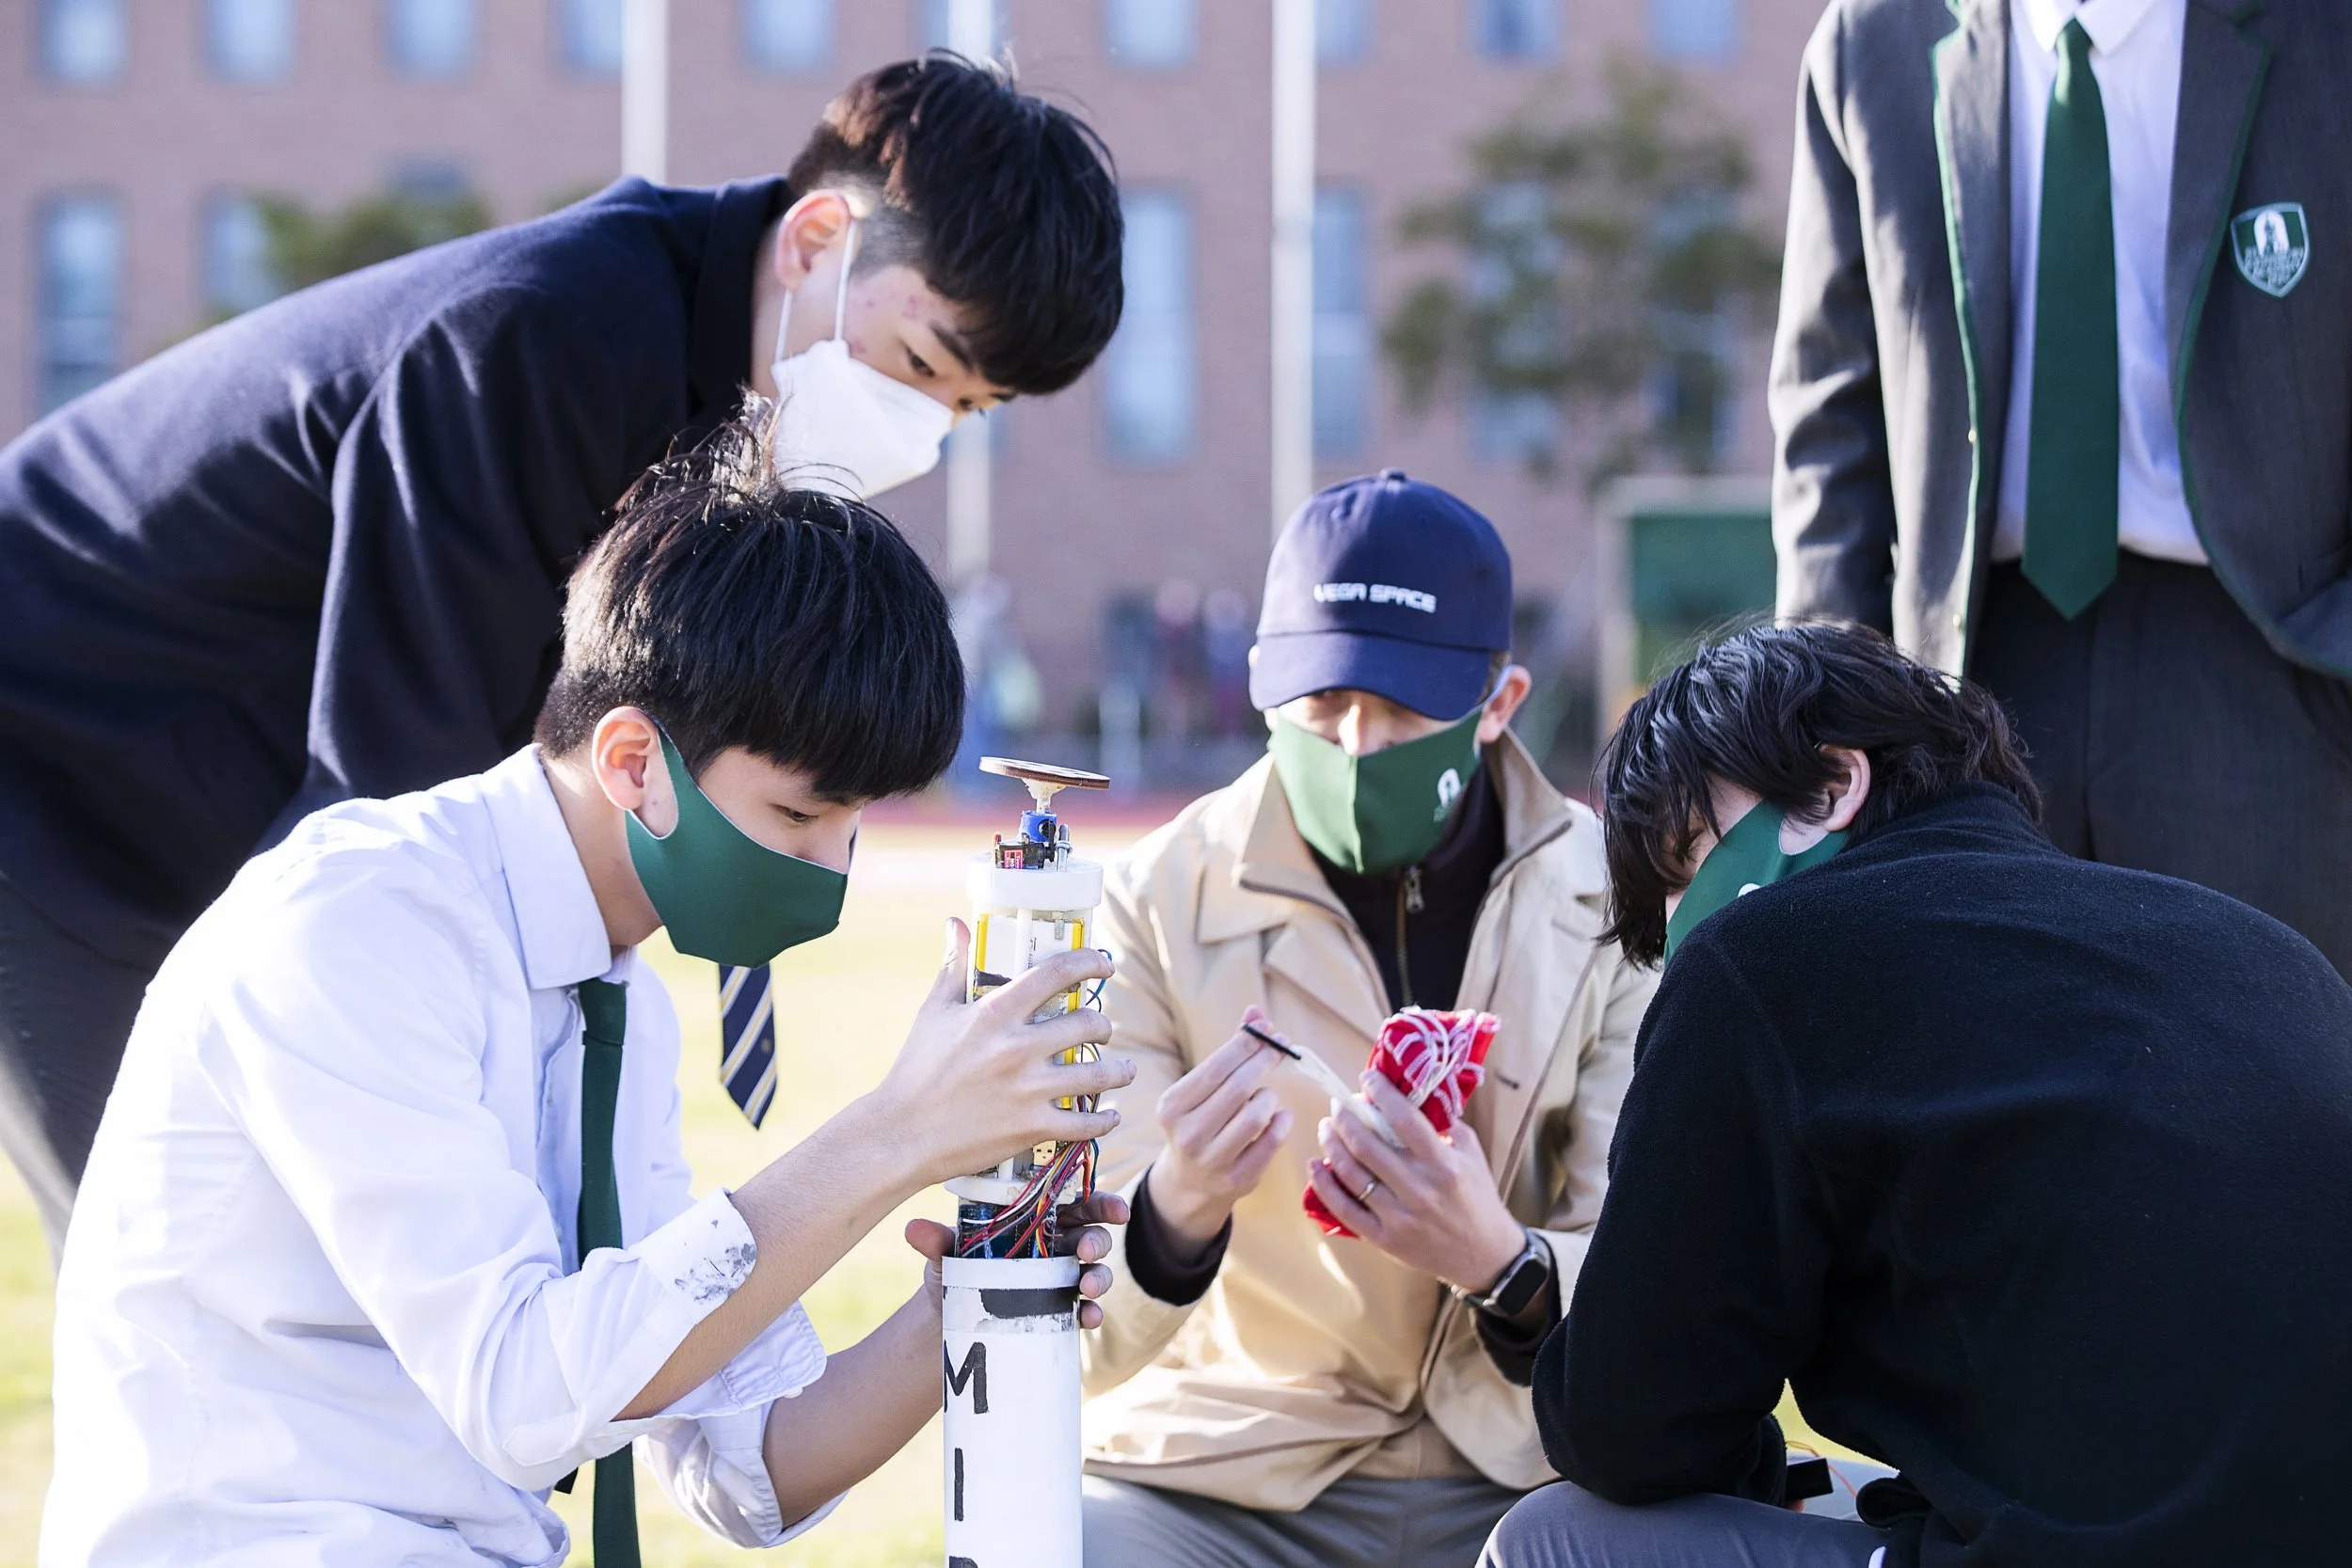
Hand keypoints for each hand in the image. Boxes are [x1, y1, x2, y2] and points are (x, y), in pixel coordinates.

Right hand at [866, 920, 1133, 1189]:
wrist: (900, 1135)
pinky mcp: (1031, 1127)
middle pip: (1088, 1023)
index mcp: (994, 1013)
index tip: (1104, 965)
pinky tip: (1109, 1114)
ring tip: (1123, 1069)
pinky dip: (1104, 1119)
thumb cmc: (915, 1070)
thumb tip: (956, 922)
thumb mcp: (933, 1012)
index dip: (1089, 962)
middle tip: (1103, 1029)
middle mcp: (1016, 1048)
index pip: (1056, 972)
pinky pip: (1086, 1123)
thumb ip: (953, 965)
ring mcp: (1028, 1090)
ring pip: (1098, 1074)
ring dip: (1119, 1071)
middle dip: (1103, 1024)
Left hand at [902, 1191, 1130, 1329]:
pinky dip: (1092, 1314)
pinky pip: (1085, 1311)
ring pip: (1095, 1271)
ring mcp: (1062, 1279)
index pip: (1077, 1202)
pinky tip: (1088, 1318)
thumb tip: (913, 1229)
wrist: (949, 1318)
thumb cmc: (954, 1269)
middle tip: (1087, 1248)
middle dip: (1099, 1239)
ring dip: (1100, 1277)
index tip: (1118, 1210)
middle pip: (1093, 1233)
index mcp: (1040, 1218)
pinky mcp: (1059, 1311)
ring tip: (1088, 1286)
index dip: (1103, 1202)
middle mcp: (1057, 1245)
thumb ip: (936, 1241)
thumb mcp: (945, 1254)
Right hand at [1145, 1007, 1295, 1255]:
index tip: (1269, 1029)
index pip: (1216, 1068)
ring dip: (1270, 1096)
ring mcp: (1212, 1161)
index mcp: (1172, 1107)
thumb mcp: (1203, 1088)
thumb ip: (1230, 1051)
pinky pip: (1272, 1142)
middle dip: (1265, 1061)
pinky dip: (1281, 1122)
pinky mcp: (1237, 1180)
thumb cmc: (1201, 1120)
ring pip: (1256, 1115)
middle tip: (1282, 1047)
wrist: (1190, 1182)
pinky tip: (1278, 1115)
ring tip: (1266, 1094)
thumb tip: (1256, 1012)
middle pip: (1238, 1088)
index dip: (1247, 1044)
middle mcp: (1187, 1135)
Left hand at [1306, 1070, 1525, 1294]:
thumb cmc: (1477, 1197)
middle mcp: (1420, 1190)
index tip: (1367, 1079)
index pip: (1405, 1120)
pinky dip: (1324, 1185)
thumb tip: (1410, 1094)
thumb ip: (1444, 1124)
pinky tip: (1315, 1165)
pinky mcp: (1384, 1239)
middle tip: (1339, 1104)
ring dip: (1332, 1145)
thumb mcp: (1471, 1154)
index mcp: (1444, 1165)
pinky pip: (1345, 1209)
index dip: (1381, 1094)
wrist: (1483, 1254)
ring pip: (1352, 1174)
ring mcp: (1399, 1217)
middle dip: (1346, 1118)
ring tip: (1326, 1128)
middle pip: (1368, 1146)